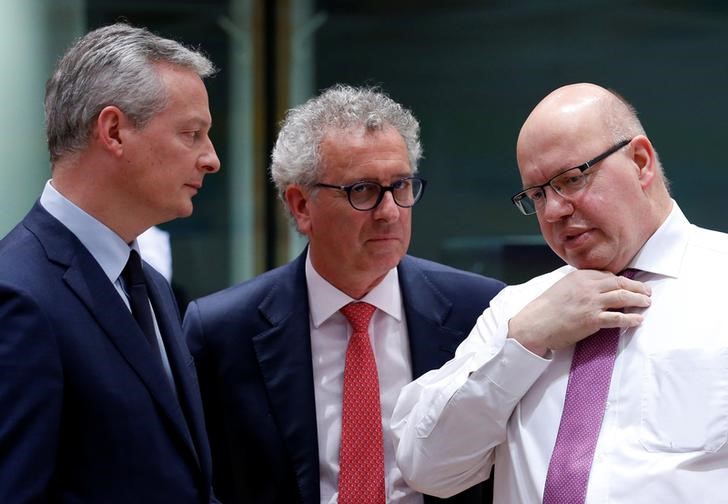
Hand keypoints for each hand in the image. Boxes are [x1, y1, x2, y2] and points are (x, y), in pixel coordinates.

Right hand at [508, 269, 650, 356]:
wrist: (536, 324)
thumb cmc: (546, 308)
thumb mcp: (562, 287)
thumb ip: (580, 285)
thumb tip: (596, 288)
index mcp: (580, 276)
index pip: (608, 275)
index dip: (622, 280)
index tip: (629, 285)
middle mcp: (588, 286)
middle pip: (620, 283)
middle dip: (636, 287)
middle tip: (646, 291)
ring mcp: (591, 303)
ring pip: (622, 297)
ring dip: (638, 300)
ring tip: (646, 303)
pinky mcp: (593, 319)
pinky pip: (618, 318)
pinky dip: (631, 318)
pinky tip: (638, 319)